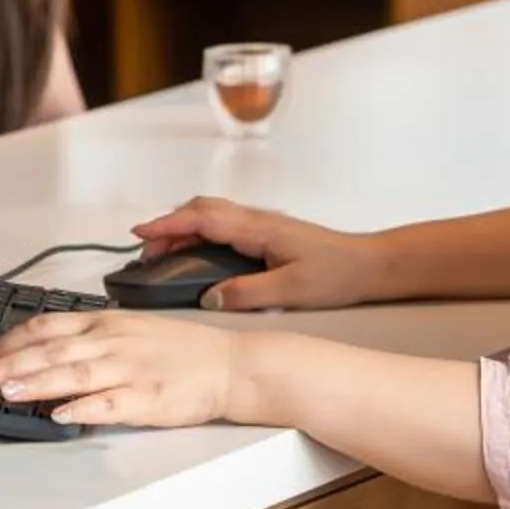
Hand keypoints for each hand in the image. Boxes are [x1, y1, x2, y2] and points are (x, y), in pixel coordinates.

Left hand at [0, 311, 251, 428]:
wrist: (229, 365)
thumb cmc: (180, 350)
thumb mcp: (130, 329)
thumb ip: (89, 338)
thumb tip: (46, 350)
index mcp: (105, 323)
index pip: (46, 327)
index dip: (9, 342)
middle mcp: (111, 342)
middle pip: (50, 351)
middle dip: (7, 365)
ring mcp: (128, 370)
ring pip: (73, 374)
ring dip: (36, 383)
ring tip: (5, 392)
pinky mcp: (146, 398)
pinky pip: (108, 403)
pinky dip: (82, 408)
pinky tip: (59, 416)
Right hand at [132, 197, 384, 310]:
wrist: (368, 265)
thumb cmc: (336, 274)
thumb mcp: (290, 291)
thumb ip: (247, 294)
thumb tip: (209, 298)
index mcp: (258, 229)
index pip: (203, 219)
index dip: (168, 224)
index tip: (141, 233)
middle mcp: (257, 220)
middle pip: (201, 210)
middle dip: (169, 225)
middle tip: (147, 250)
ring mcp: (262, 224)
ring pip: (211, 215)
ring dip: (183, 228)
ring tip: (163, 253)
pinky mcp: (267, 233)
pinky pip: (223, 225)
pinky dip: (199, 233)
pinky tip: (196, 254)